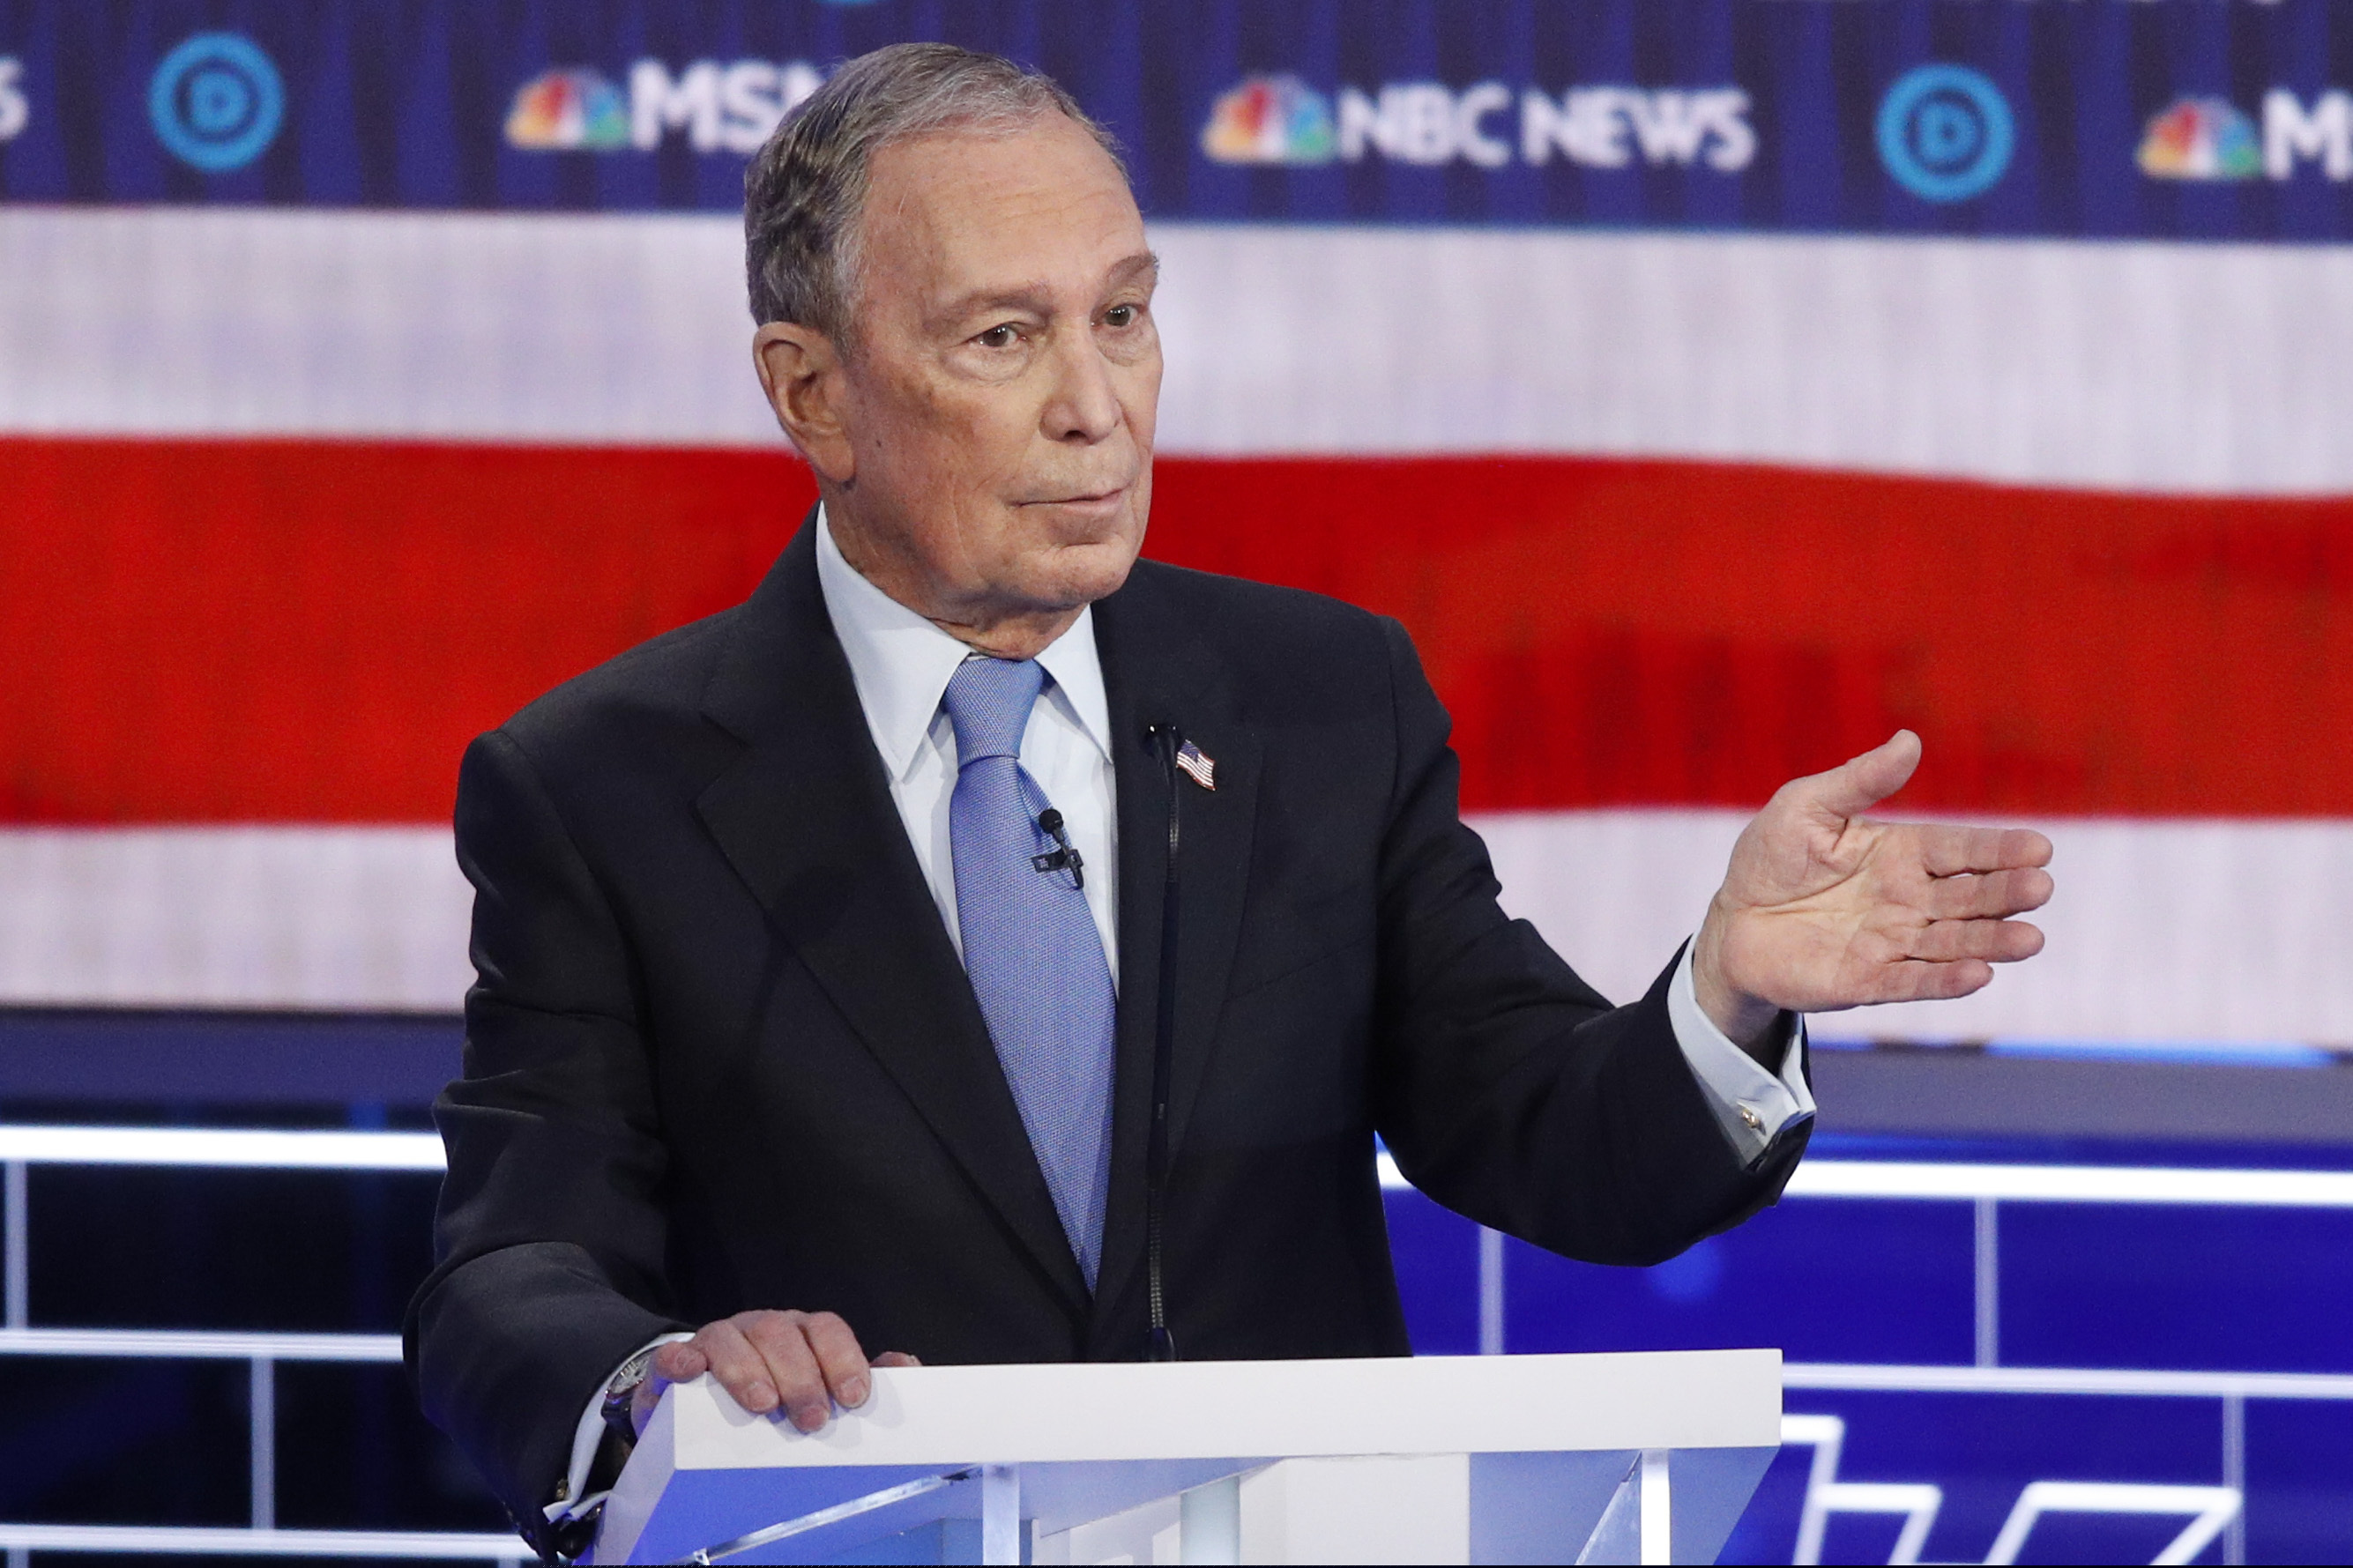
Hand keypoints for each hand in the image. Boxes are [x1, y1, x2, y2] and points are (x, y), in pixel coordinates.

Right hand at [631, 1309, 920, 1437]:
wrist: (701, 1406)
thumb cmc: (775, 1395)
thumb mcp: (819, 1388)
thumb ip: (858, 1379)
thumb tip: (906, 1367)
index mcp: (802, 1335)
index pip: (827, 1330)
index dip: (842, 1358)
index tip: (853, 1396)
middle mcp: (763, 1330)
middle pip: (782, 1335)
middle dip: (801, 1376)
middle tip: (812, 1419)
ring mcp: (719, 1341)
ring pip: (732, 1338)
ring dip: (748, 1369)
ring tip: (763, 1405)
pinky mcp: (679, 1361)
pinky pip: (674, 1353)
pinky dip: (679, 1359)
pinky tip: (687, 1373)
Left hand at [1692, 731, 2053, 1052]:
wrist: (1732, 921)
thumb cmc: (1772, 858)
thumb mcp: (1806, 807)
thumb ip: (1859, 781)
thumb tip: (1909, 740)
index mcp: (1901, 854)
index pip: (1959, 851)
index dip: (1998, 851)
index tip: (2040, 848)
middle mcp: (1908, 901)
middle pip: (1968, 898)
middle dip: (2005, 894)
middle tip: (2040, 888)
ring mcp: (1891, 943)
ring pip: (1952, 944)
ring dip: (1991, 942)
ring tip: (2030, 939)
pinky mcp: (1865, 981)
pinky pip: (1910, 982)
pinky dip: (1943, 981)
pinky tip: (1978, 975)